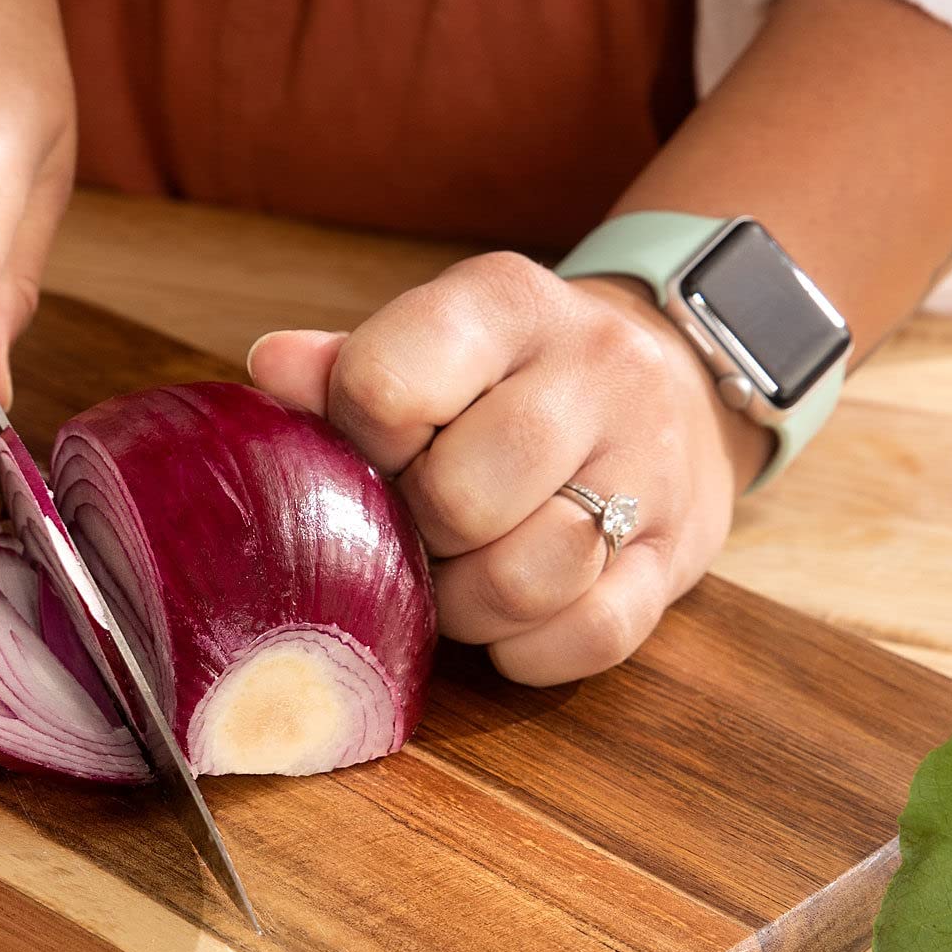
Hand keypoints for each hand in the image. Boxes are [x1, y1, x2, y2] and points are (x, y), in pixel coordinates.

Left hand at [248, 255, 767, 683]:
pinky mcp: (682, 554)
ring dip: (471, 605)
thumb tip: (269, 369)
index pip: (389, 385)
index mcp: (506, 303)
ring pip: (531, 576)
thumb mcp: (437, 342)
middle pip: (461, 497)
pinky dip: (533, 647)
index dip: (360, 443)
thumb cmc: (515, 377)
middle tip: (416, 531)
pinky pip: (593, 635)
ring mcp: (651, 464)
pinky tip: (515, 617)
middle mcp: (593, 370)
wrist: (681, 382)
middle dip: (418, 536)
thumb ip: (349, 364)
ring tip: (460, 577)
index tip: (375, 454)